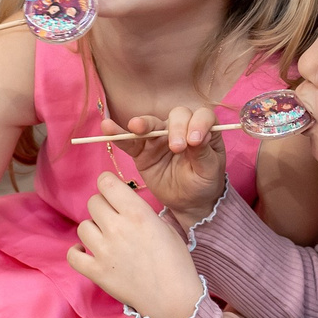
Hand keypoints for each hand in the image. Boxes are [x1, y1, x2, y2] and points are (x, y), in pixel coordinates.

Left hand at [67, 173, 203, 317]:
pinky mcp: (96, 272)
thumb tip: (126, 205)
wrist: (173, 298)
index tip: (112, 192)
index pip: (106, 182)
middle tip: (113, 219)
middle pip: (93, 202)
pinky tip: (85, 252)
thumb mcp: (166, 227)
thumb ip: (142, 212)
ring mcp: (104, 251)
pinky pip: (72, 255)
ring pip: (83, 226)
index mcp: (137, 213)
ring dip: (93, 230)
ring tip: (106, 239)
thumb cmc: (176, 262)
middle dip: (102, 207)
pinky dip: (76, 252)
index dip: (107, 184)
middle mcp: (117, 228)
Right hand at [106, 105, 227, 225]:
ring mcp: (159, 138)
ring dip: (142, 123)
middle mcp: (181, 128)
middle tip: (177, 148)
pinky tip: (107, 128)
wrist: (187, 202)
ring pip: (150, 124)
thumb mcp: (209, 170)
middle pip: (176, 116)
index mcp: (203, 129)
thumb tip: (199, 135)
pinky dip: (118, 134)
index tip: (195, 140)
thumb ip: (204, 152)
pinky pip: (129, 141)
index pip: (201, 116)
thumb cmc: (203, 183)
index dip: (198, 123)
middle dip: (175, 128)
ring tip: (136, 127)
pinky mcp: (142, 151)